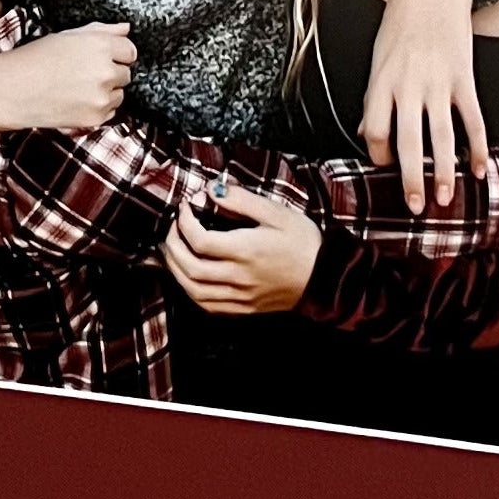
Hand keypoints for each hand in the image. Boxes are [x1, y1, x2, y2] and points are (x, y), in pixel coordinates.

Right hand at [0, 21, 137, 129]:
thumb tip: (125, 29)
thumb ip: (102, 31)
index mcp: (100, 46)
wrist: (10, 91)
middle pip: (126, 72)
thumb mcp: (67, 36)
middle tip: (83, 73)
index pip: (131, 50)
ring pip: (119, 93)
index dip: (116, 53)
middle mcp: (106, 70)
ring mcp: (102, 96)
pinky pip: (110, 111)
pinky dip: (98, 108)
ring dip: (107, 91)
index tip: (104, 57)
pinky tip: (76, 100)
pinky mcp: (96, 117)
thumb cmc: (34, 59)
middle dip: (110, 72)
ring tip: (77, 87)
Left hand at [162, 182, 323, 313]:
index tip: (186, 207)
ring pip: (193, 290)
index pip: (199, 239)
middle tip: (173, 227)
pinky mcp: (244, 308)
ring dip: (175, 270)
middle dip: (173, 244)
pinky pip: (207, 305)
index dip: (184, 221)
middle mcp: (239, 277)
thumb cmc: (303, 242)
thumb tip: (213, 190)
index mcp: (246, 251)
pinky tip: (188, 276)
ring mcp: (240, 296)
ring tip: (173, 251)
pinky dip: (190, 290)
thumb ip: (242, 200)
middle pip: (189, 267)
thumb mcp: (277, 212)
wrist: (326, 277)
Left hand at [362, 0, 487, 214]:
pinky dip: (477, 148)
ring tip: (446, 200)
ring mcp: (439, 83)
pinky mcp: (465, 78)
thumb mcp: (377, 58)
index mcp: (381, 81)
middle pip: (407, 143)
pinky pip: (471, 120)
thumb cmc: (400, 23)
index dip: (377, 154)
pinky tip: (479, 170)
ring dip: (443, 173)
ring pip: (441, 138)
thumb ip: (375, 97)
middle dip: (410, 180)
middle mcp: (408, 86)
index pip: (373, 131)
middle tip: (415, 208)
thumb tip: (366, 134)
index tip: (385, 165)